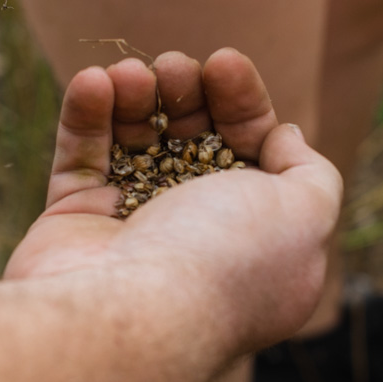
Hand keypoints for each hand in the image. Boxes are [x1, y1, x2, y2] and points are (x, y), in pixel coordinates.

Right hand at [6, 49, 341, 353]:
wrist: (128, 317)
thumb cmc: (224, 260)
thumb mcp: (304, 213)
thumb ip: (311, 174)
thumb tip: (287, 137)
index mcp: (256, 245)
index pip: (254, 157)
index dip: (244, 105)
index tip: (226, 63)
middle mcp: (195, 241)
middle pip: (193, 142)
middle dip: (187, 94)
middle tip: (175, 66)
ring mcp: (129, 234)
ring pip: (134, 143)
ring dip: (135, 95)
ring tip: (130, 73)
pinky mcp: (71, 227)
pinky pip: (80, 158)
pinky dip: (87, 113)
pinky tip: (96, 80)